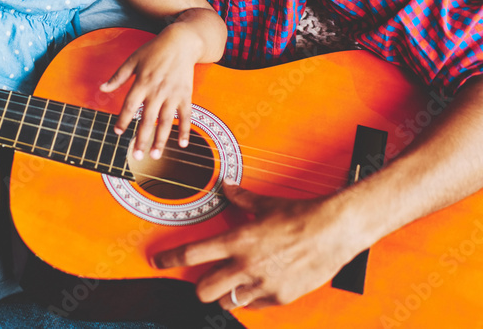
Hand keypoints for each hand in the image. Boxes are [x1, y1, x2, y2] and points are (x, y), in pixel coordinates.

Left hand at [100, 28, 196, 159]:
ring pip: (166, 121)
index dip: (123, 120)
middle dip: (142, 138)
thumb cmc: (154, 50)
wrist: (181, 42)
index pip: (130, 106)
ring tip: (156, 155)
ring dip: (161, 140)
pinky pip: (186, 116)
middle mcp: (157, 91)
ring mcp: (173, 94)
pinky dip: (185, 130)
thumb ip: (118, 76)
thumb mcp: (133, 60)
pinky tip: (182, 144)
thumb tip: (101, 89)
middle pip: (148, 119)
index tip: (117, 132)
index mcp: (142, 82)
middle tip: (136, 155)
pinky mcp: (186, 95)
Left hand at [153, 182, 363, 309]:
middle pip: (203, 289)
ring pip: (226, 302)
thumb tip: (227, 187)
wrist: (334, 229)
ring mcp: (262, 283)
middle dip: (199, 286)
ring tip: (231, 284)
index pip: (191, 254)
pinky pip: (253, 305)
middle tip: (202, 280)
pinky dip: (250, 299)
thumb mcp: (266, 203)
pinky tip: (255, 288)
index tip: (158, 262)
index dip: (169, 260)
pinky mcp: (280, 297)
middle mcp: (245, 264)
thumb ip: (241, 199)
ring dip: (225, 294)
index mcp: (236, 240)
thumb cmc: (301, 214)